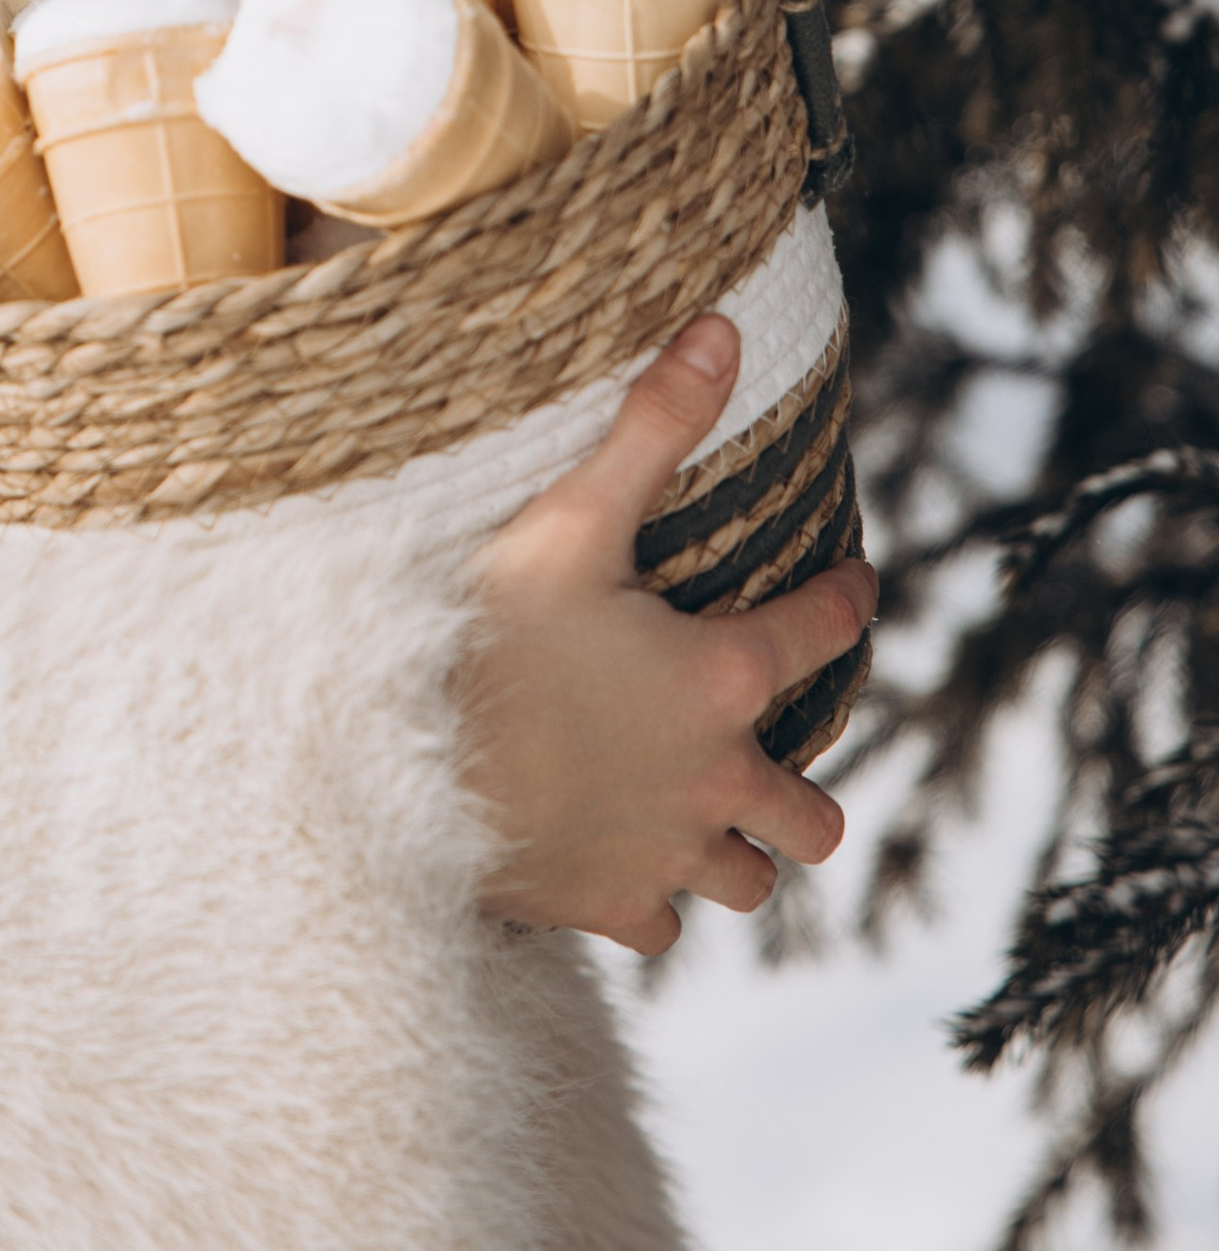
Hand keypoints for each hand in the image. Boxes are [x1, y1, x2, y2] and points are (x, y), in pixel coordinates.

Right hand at [458, 316, 876, 955]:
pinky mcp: (607, 907)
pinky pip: (659, 922)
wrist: (394, 772)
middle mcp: (717, 780)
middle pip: (815, 814)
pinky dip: (648, 895)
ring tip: (700, 814)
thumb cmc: (482, 638)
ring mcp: (664, 854)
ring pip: (748, 880)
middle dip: (805, 788)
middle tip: (767, 748)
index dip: (848, 600)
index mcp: (721, 678)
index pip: (824, 631)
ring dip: (736, 848)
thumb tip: (724, 328)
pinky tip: (616, 858)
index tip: (855, 584)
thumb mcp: (566, 518)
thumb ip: (651, 427)